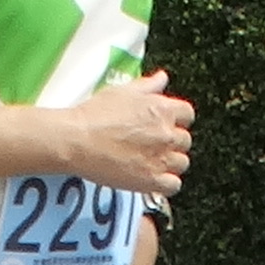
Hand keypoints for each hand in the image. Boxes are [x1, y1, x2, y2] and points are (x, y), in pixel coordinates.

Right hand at [57, 73, 192, 199]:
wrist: (77, 140)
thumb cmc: (95, 114)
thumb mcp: (122, 91)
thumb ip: (148, 85)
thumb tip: (163, 78)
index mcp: (162, 109)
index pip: (187, 114)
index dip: (176, 120)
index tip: (165, 124)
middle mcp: (167, 133)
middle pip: (185, 140)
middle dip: (171, 142)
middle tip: (152, 145)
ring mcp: (161, 158)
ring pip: (181, 163)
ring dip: (169, 163)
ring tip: (150, 162)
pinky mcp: (151, 180)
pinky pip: (173, 185)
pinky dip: (166, 183)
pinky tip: (152, 178)